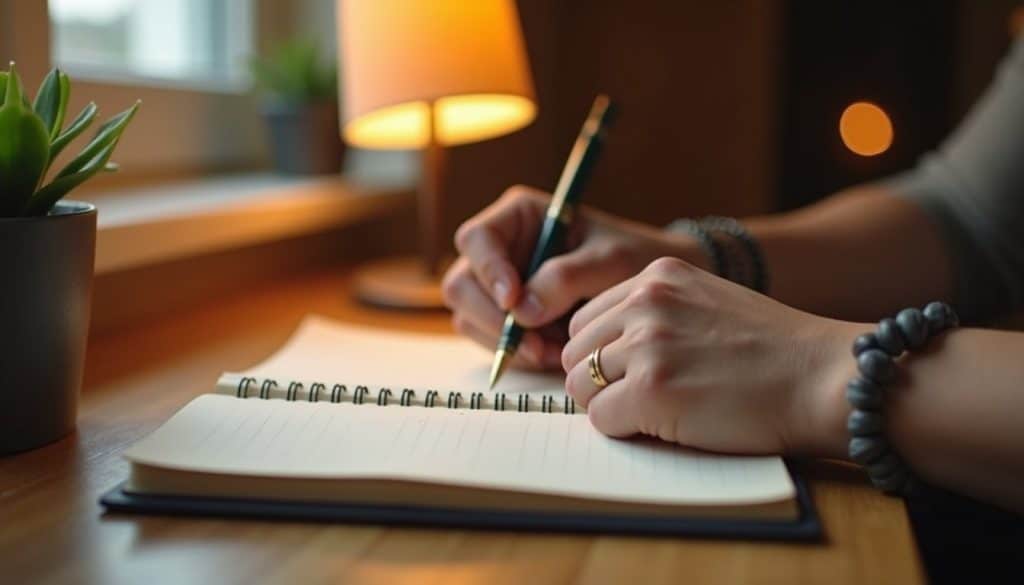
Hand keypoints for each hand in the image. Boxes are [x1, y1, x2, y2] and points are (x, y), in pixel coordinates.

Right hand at [442, 186, 703, 369]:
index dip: (488, 270)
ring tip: (553, 351)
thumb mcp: (610, 262)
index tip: (514, 300)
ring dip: (507, 342)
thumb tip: (522, 310)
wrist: (647, 290)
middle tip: (533, 343)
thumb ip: (566, 278)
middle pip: (462, 283)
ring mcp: (497, 284)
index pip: (477, 239)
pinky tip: (552, 354)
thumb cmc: (632, 259)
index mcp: (519, 216)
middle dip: (494, 318)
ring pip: (470, 317)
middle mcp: (500, 248)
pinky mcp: (504, 316)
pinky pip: (489, 340)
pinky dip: (516, 353)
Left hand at [561, 257, 855, 455]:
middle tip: (644, 399)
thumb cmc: (775, 352)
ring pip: (580, 387)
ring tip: (660, 410)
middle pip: (574, 353)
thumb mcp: (707, 304)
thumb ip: (656, 314)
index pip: (586, 320)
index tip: (633, 373)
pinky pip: (601, 420)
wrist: (824, 378)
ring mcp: (647, 344)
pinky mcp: (651, 389)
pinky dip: (626, 431)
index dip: (603, 356)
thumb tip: (603, 351)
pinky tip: (669, 425)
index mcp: (657, 276)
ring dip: (611, 406)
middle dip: (599, 382)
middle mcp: (645, 301)